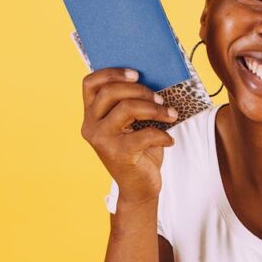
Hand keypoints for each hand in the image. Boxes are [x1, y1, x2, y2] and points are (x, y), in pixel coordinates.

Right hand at [80, 67, 179, 202]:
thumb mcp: (132, 124)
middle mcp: (91, 126)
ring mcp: (102, 140)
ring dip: (155, 109)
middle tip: (160, 99)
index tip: (136, 74)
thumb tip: (153, 78)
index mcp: (91, 115)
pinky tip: (169, 140)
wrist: (140, 188)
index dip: (111, 73)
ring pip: (127, 108)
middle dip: (140, 90)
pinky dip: (162, 134)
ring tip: (171, 115)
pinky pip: (144, 134)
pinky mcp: (118, 154)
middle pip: (110, 92)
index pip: (90, 83)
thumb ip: (132, 103)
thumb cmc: (139, 151)